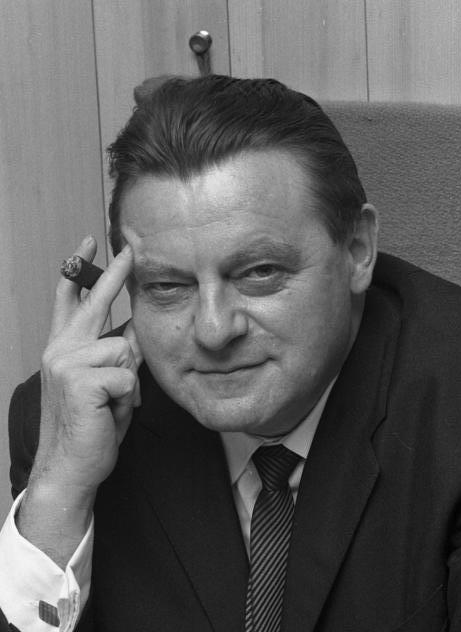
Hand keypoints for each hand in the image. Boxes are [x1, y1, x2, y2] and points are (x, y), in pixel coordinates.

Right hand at [17, 236, 142, 565]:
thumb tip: (134, 326)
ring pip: (124, 351)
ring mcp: (66, 362)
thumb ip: (115, 353)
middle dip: (112, 274)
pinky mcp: (80, 380)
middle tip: (129, 247)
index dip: (77, 270)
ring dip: (128, 381)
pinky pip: (127, 376)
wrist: (72, 466)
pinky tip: (109, 412)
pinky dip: (127, 398)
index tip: (87, 243)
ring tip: (112, 403)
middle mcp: (60, 349)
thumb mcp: (105, 382)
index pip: (69, 299)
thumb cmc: (90, 424)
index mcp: (64, 347)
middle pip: (94, 303)